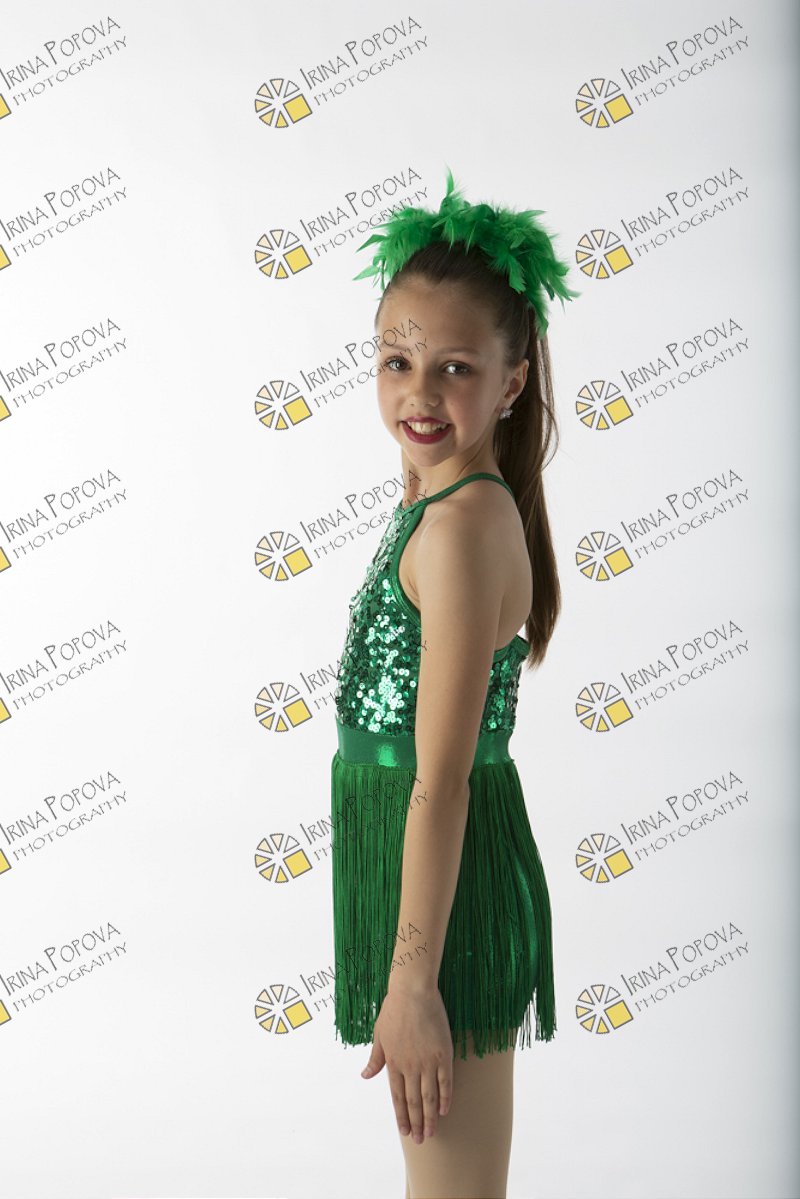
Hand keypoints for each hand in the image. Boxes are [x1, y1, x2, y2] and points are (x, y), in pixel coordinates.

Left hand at [360, 985, 452, 1142]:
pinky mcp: (443, 1054)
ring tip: (431, 1133)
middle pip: (414, 1102)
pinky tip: (444, 1110)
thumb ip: (375, 1058)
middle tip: (420, 1140)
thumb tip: (365, 1076)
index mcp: (393, 1063)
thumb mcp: (379, 1034)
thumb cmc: (393, 1009)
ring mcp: (427, 1062)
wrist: (413, 991)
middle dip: (416, 1124)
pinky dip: (445, 1098)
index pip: (397, 1097)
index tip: (405, 1132)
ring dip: (430, 1118)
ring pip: (429, 1097)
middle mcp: (409, 1067)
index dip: (401, 1116)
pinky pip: (446, 1082)